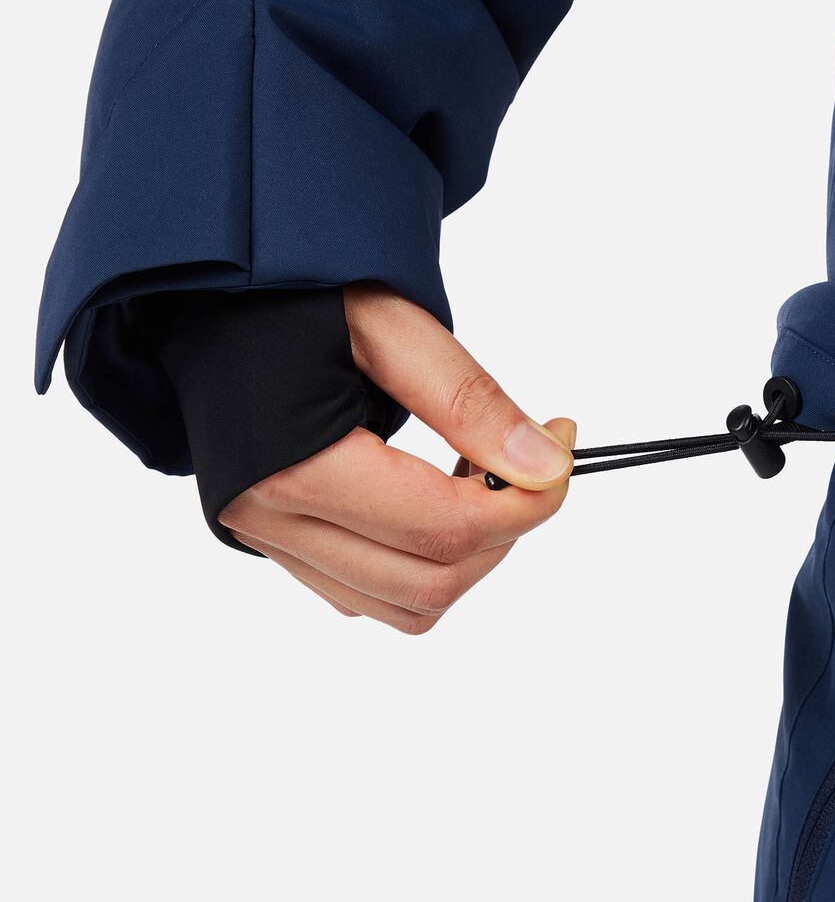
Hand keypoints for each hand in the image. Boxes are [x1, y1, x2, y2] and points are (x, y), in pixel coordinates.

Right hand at [219, 283, 574, 632]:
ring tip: (480, 472)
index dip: (529, 500)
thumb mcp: (387, 324)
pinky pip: (373, 594)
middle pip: (433, 581)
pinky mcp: (280, 546)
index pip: (445, 529)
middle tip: (530, 456)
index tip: (565, 438)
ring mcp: (271, 544)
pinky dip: (427, 563)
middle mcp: (272, 523)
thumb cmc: (284, 296)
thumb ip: (467, 400)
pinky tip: (438, 494)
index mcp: (293, 469)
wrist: (200, 302)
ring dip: (469, 553)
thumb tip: (545, 465)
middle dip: (507, 528)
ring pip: (407, 605)